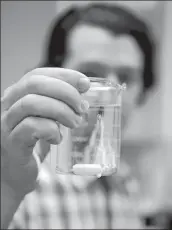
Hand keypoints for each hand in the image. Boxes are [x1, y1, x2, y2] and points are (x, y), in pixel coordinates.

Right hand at [1, 68, 89, 196]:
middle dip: (65, 92)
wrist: (16, 173)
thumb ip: (60, 103)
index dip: (64, 75)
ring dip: (61, 111)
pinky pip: (31, 127)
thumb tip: (82, 90)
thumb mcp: (48, 117)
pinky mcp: (11, 143)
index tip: (85, 83)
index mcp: (18, 95)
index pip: (38, 74)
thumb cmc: (34, 142)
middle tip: (81, 107)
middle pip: (34, 84)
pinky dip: (51, 130)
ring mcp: (6, 124)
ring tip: (74, 123)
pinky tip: (57, 138)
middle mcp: (8, 105)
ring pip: (31, 103)